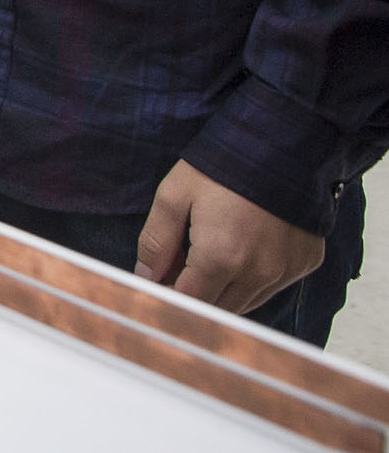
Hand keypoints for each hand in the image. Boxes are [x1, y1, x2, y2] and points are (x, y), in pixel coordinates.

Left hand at [134, 160, 326, 314]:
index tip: (157, 286)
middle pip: (217, 308)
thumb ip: (156, 242)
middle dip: (194, 295)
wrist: (281, 144)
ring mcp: (286, 271)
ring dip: (222, 292)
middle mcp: (258, 273)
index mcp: (221, 258)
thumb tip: (146, 278)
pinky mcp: (305, 264)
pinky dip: (252, 281)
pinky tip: (241, 253)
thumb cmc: (221, 168)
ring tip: (207, 257)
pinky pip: (272, 287)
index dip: (169, 297)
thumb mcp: (174, 196)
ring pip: (246, 303)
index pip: (189, 302)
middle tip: (178, 268)